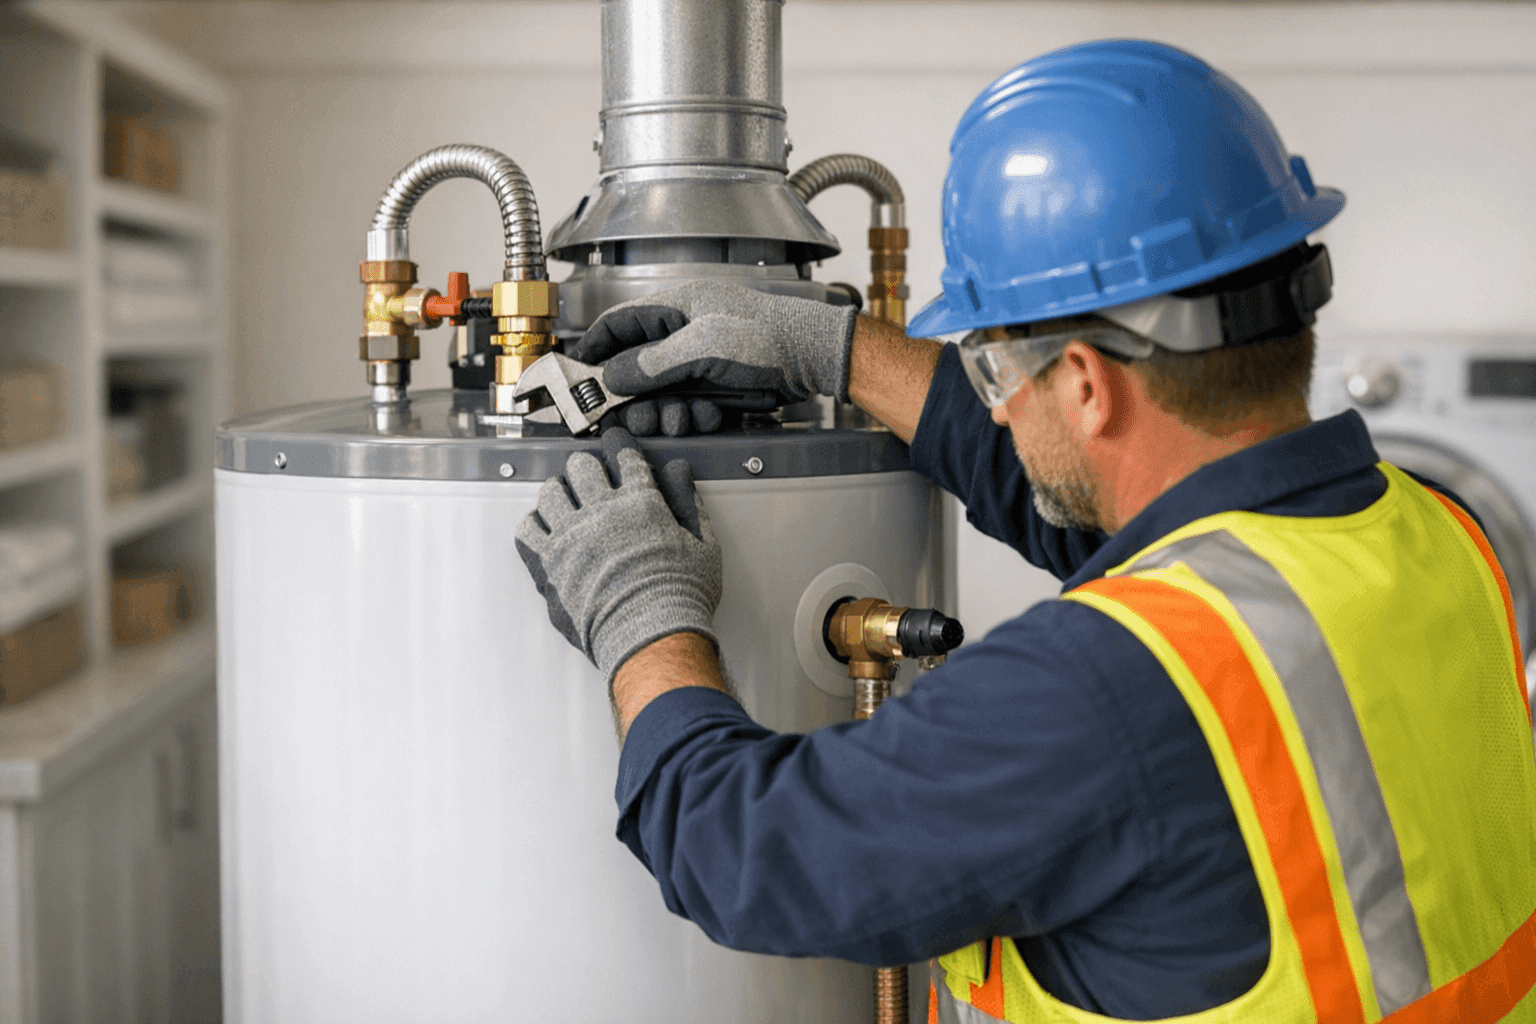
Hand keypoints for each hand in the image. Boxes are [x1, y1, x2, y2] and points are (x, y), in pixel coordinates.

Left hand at [515, 427, 721, 682]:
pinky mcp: (549, 562)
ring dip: (558, 492)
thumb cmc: (679, 598)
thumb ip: (689, 503)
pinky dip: (534, 524)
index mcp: (641, 502)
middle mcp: (601, 511)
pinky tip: (544, 528)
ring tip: (565, 501)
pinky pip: (527, 530)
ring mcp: (571, 535)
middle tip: (589, 478)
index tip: (617, 447)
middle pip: (581, 466)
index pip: (625, 458)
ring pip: (550, 491)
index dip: (621, 448)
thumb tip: (678, 472)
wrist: (650, 636)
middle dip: (586, 468)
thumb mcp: (703, 545)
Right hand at [573, 281, 857, 408]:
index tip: (576, 377)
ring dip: (668, 411)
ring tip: (682, 418)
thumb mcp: (703, 348)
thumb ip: (652, 364)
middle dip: (636, 398)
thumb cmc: (768, 336)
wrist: (814, 356)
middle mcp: (683, 330)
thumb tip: (613, 377)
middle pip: (637, 368)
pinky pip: (692, 402)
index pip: (618, 324)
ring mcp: (701, 357)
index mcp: (674, 307)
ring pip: (664, 392)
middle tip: (636, 418)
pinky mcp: (719, 380)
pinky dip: (698, 414)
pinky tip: (712, 414)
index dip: (594, 350)